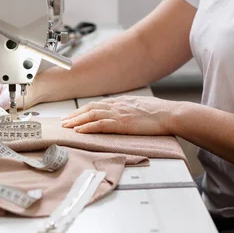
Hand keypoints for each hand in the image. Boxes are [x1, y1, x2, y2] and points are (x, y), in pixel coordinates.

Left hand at [60, 96, 177, 134]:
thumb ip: (128, 108)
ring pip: (92, 115)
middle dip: (75, 115)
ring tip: (66, 127)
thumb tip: (123, 113)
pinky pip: (100, 124)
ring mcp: (119, 113)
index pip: (97, 105)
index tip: (74, 115)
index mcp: (121, 101)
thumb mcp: (140, 106)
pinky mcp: (122, 123)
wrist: (170, 114)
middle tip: (63, 122)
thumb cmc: (160, 112)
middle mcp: (117, 105)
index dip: (83, 110)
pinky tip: (79, 131)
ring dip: (77, 121)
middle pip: (90, 108)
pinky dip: (88, 127)